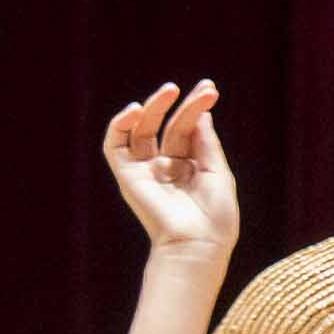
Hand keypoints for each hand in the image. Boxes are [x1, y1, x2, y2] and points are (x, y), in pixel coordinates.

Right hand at [99, 79, 236, 257]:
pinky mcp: (127, 176)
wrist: (197, 245)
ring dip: (153, 107)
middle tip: (204, 88)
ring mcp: (145, 171)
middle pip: (168, 127)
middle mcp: (164, 167)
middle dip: (182, 105)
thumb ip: (205, 142)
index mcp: (188, 168)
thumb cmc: (215, 218)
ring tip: (170, 91)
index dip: (197, 108)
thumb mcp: (217, 173)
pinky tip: (135, 110)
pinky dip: (119, 125)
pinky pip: (115, 145)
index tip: (210, 90)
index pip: (188, 131)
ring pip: (142, 130)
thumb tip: (201, 113)